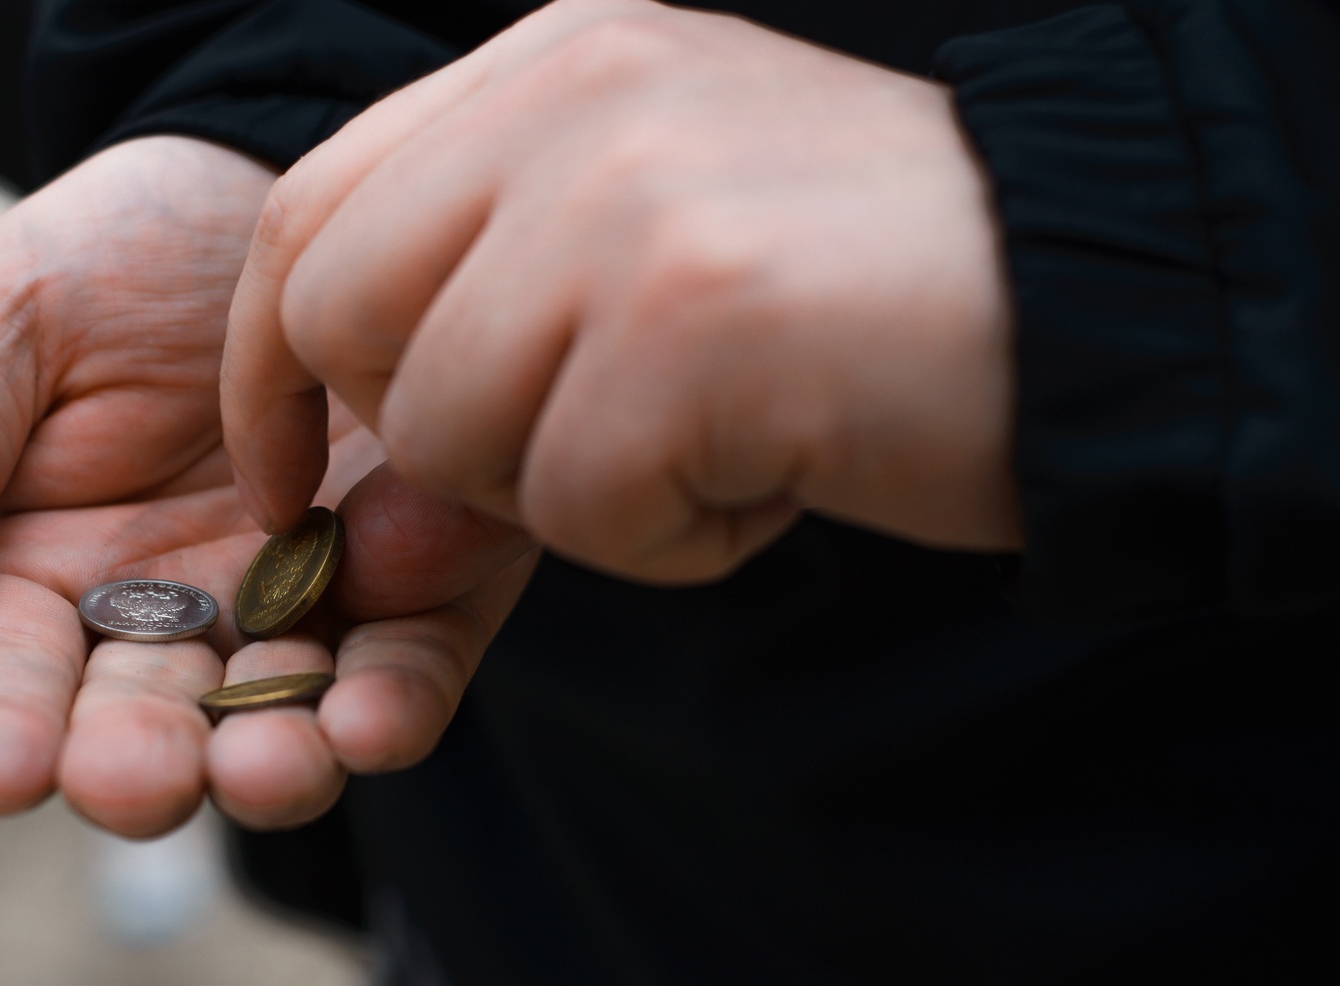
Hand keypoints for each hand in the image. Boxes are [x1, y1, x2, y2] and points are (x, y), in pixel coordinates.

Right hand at [0, 137, 529, 834]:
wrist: (275, 176)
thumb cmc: (110, 255)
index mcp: (35, 583)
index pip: (1, 686)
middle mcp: (163, 630)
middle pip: (142, 735)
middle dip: (140, 769)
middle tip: (138, 779)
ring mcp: (289, 622)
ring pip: (276, 731)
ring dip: (274, 767)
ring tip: (268, 767)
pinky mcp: (412, 595)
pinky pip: (402, 673)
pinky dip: (390, 706)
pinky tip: (371, 719)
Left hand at [222, 0, 1018, 583]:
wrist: (1095, 294)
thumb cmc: (858, 291)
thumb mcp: (653, 227)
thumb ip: (489, 288)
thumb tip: (335, 456)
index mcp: (550, 63)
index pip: (307, 210)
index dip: (275, 363)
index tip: (292, 474)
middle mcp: (572, 101)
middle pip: (344, 324)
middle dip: (430, 443)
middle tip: (580, 455)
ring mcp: (630, 201)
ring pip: (450, 434)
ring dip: (570, 496)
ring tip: (711, 444)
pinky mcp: (694, 319)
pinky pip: (579, 507)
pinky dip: (668, 537)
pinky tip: (769, 472)